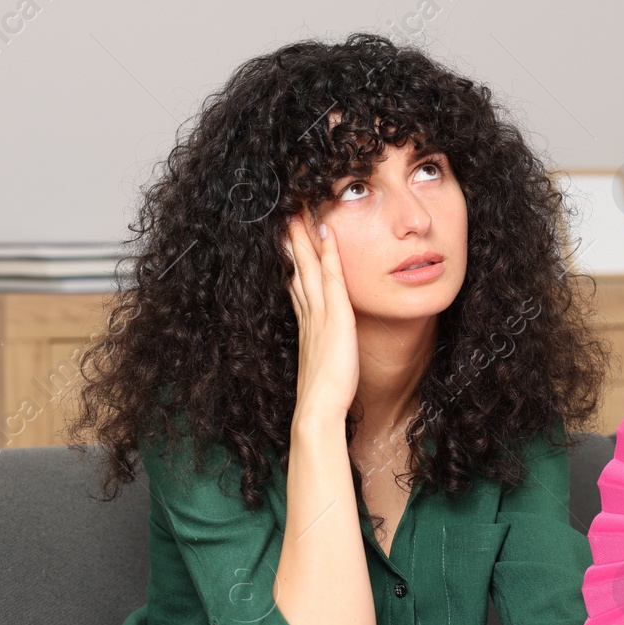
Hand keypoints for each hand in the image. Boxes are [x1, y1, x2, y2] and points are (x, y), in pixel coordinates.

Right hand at [284, 208, 359, 420]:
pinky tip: (328, 235)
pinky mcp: (336, 320)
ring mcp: (320, 316)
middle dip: (292, 241)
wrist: (318, 411)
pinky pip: (333, 280)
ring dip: (305, 239)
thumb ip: (321, 349)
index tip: (287, 239)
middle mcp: (309, 316)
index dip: (292, 261)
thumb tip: (324, 344)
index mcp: (306, 326)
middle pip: (298, 270)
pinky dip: (330, 256)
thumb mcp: (322, 365)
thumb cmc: (323, 396)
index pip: (297, 284)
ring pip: (310, 268)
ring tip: (299, 213)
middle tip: (287, 215)